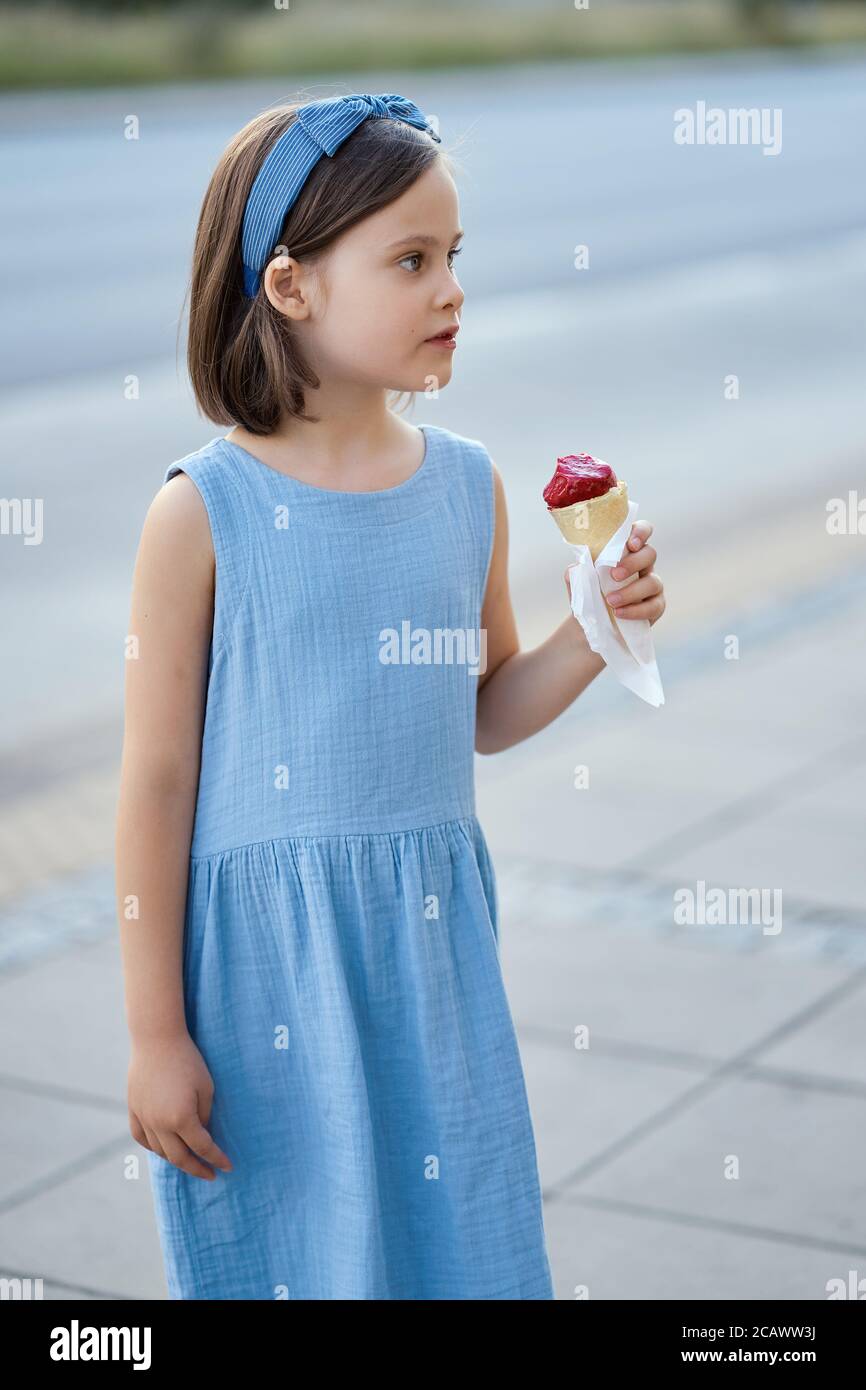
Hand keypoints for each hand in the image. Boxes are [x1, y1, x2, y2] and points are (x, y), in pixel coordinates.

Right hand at [128, 1032, 233, 1180]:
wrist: (157, 1039)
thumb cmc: (188, 1060)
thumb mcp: (206, 1088)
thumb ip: (205, 1116)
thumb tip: (203, 1135)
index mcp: (181, 1119)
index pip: (203, 1148)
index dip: (217, 1159)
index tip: (228, 1167)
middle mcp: (160, 1124)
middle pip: (179, 1157)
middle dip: (196, 1168)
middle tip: (210, 1174)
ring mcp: (144, 1118)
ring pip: (159, 1151)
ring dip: (175, 1159)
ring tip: (189, 1161)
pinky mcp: (133, 1109)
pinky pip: (141, 1137)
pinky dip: (152, 1147)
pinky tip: (162, 1148)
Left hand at [563, 519, 664, 624]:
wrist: (589, 624)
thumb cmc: (588, 597)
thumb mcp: (578, 584)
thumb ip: (577, 573)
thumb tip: (576, 567)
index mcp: (626, 552)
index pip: (641, 531)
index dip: (641, 532)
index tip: (630, 544)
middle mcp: (643, 565)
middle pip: (650, 554)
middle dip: (633, 563)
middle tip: (614, 575)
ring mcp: (651, 586)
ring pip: (653, 582)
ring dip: (631, 592)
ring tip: (610, 601)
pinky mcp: (655, 606)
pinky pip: (654, 606)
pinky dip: (636, 610)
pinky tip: (619, 613)